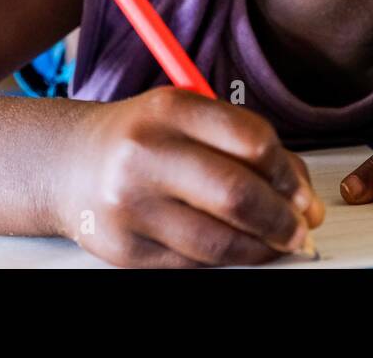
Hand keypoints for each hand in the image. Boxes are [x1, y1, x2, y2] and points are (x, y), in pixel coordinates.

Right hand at [54, 87, 324, 267]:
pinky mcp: (124, 249)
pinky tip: (240, 247)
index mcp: (169, 109)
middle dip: (282, 219)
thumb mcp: (188, 116)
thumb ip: (244, 143)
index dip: (289, 173)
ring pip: (219, 241)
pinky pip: (195, 263)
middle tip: (301, 227)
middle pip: (237, 195)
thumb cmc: (143, 137)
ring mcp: (130, 205)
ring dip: (262, 247)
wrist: (71, 163)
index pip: (251, 141)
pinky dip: (228, 259)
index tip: (302, 191)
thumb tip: (301, 193)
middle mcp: (145, 153)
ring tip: (278, 241)